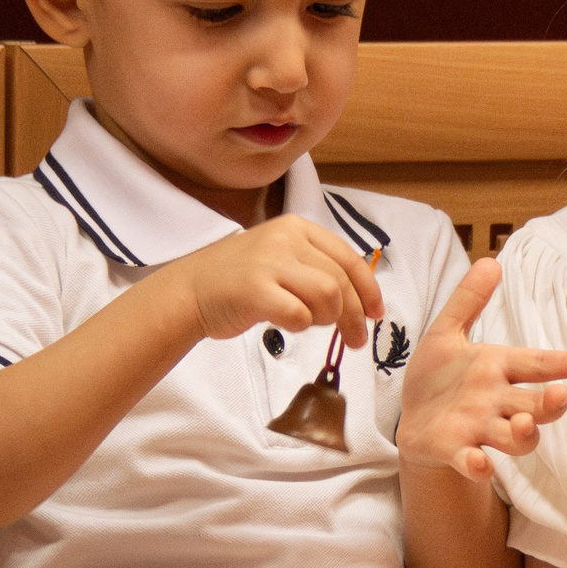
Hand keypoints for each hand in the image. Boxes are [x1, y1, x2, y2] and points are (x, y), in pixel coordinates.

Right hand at [171, 217, 381, 347]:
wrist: (190, 289)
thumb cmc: (239, 280)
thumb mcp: (281, 258)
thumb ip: (316, 269)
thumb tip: (360, 299)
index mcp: (297, 227)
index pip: (349, 258)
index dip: (369, 289)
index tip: (376, 313)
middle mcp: (285, 239)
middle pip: (341, 282)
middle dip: (355, 316)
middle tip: (356, 340)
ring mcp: (269, 262)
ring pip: (327, 296)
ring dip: (329, 320)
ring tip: (313, 326)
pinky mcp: (255, 290)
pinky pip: (299, 315)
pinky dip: (300, 326)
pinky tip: (287, 324)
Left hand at [397, 258, 566, 480]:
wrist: (411, 420)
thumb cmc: (437, 377)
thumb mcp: (446, 333)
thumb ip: (468, 301)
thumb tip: (490, 261)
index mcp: (497, 369)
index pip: (538, 364)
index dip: (564, 364)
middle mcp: (496, 402)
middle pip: (537, 406)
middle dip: (551, 405)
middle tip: (559, 396)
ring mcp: (478, 430)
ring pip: (516, 439)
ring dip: (524, 434)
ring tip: (521, 424)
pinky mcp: (453, 451)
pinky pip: (471, 461)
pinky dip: (477, 465)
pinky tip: (479, 463)